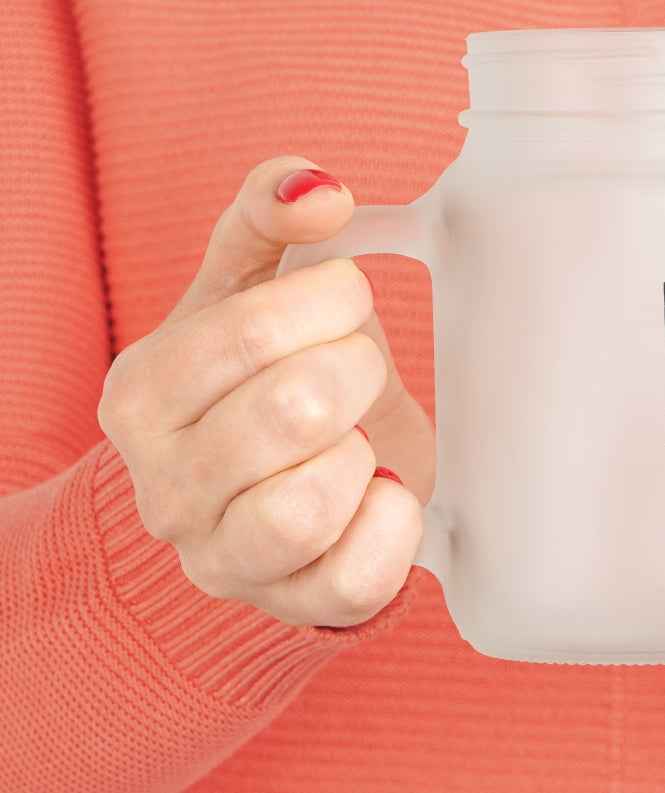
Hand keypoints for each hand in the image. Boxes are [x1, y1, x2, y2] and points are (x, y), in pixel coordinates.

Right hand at [98, 157, 433, 627]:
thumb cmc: (261, 373)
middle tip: (356, 369)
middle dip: (356, 370)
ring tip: (356, 435)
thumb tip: (317, 188)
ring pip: (309, 505)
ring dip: (362, 452)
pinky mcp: (292, 605)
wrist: (271, 480)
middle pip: (294, 410)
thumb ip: (268, 214)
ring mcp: (222, 558)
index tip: (345, 300)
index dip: (330, 301)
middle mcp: (164, 487)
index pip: (252, 331)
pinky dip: (393, 523)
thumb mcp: (250, 282)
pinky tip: (381, 489)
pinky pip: (356, 578)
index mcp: (143, 393)